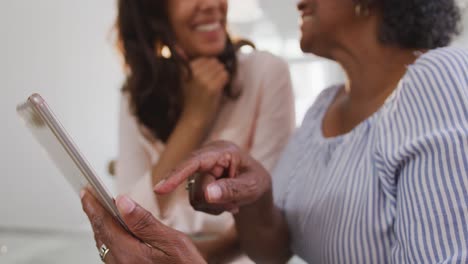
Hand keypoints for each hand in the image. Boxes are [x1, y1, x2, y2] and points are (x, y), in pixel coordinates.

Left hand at [81, 189, 205, 263]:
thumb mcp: (172, 241)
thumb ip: (145, 222)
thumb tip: (123, 203)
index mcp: (129, 254)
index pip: (105, 224)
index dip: (93, 206)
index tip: (87, 192)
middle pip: (101, 235)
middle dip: (94, 214)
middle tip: (89, 197)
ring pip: (104, 245)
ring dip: (101, 226)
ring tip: (99, 210)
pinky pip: (111, 254)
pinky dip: (109, 238)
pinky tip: (114, 232)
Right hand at [154, 141, 271, 214]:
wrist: (256, 187)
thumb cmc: (257, 182)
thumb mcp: (252, 186)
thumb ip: (232, 189)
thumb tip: (207, 194)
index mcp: (222, 150)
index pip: (194, 161)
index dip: (176, 174)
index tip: (159, 189)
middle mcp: (207, 157)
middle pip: (197, 187)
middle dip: (215, 201)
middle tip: (235, 204)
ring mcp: (200, 170)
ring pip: (195, 198)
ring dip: (214, 206)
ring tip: (232, 203)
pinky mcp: (196, 182)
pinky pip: (196, 203)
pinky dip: (212, 208)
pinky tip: (225, 203)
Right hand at [182, 58, 228, 125]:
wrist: (193, 119)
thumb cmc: (191, 100)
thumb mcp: (185, 81)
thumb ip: (188, 66)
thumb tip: (186, 50)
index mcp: (186, 69)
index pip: (205, 58)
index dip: (209, 67)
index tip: (208, 76)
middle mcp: (194, 73)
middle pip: (214, 62)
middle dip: (217, 70)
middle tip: (214, 81)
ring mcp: (203, 80)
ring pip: (221, 68)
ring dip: (222, 76)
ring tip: (216, 85)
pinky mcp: (212, 88)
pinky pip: (225, 76)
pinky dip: (225, 82)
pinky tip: (220, 89)